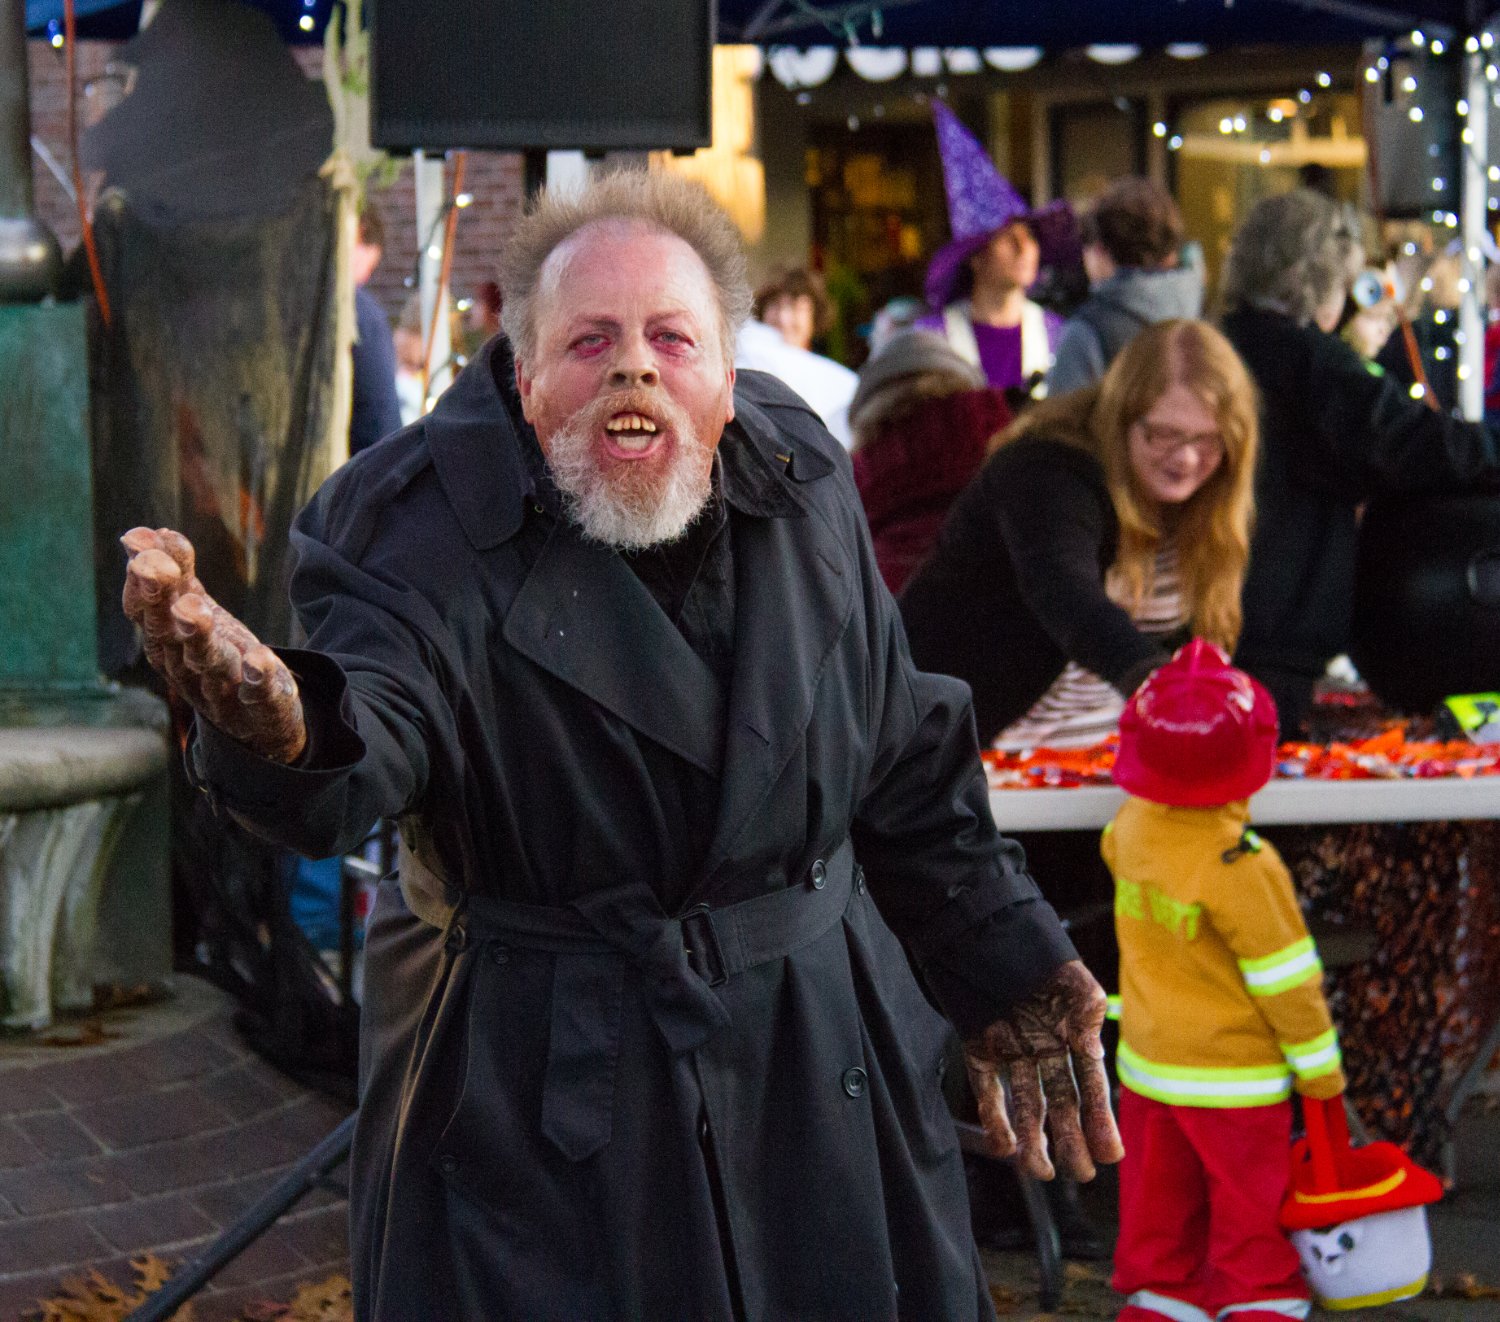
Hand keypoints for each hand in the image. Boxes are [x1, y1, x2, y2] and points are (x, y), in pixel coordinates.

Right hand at [121, 527, 306, 763]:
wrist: (260, 727)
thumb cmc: (218, 658)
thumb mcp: (199, 614)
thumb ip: (179, 574)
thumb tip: (149, 532)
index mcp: (167, 643)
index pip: (145, 612)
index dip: (141, 580)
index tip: (139, 543)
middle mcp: (187, 668)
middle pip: (168, 634)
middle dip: (160, 601)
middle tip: (156, 568)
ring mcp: (223, 692)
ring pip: (206, 664)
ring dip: (199, 636)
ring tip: (196, 610)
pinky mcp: (262, 710)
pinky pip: (258, 697)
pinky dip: (257, 680)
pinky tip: (259, 660)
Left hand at [963, 959, 1123, 1180]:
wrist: (982, 926)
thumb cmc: (1035, 948)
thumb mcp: (1074, 980)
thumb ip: (1087, 1014)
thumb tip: (1092, 1050)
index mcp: (1071, 1031)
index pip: (1090, 1084)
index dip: (1100, 1120)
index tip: (1111, 1155)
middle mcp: (1043, 1045)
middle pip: (1060, 1102)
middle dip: (1071, 1140)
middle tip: (1081, 1174)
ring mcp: (1011, 1048)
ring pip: (1026, 1104)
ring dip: (1035, 1140)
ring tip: (1043, 1172)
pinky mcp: (979, 1046)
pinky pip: (987, 1088)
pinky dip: (994, 1118)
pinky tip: (1006, 1148)